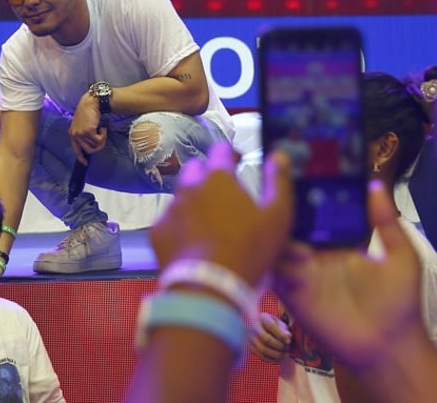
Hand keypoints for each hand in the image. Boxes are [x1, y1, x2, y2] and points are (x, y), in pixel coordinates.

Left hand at [69, 93, 105, 164]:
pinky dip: (103, 135)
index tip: (85, 163)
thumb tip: (92, 145)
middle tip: (103, 139)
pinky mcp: (87, 132)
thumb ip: (84, 134)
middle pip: (88, 150)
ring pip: (95, 146)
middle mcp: (75, 135)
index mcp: (73, 133)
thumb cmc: (89, 112)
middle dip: (98, 147)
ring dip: (101, 139)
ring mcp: (81, 134)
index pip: (76, 149)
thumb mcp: (83, 124)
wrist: (91, 103)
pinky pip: (99, 140)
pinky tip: (102, 128)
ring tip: (102, 130)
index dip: (81, 157)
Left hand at [149, 143, 292, 286]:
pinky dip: (180, 225)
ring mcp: (170, 208)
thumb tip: (278, 155)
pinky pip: (169, 220)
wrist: (209, 286)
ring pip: (181, 195)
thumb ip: (278, 182)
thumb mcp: (277, 216)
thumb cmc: (249, 249)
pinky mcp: (158, 231)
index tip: (238, 160)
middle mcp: (189, 187)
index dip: (230, 152)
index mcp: (218, 178)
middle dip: (208, 174)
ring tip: (208, 221)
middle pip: (196, 169)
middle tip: (222, 193)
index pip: (221, 150)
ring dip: (193, 201)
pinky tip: (192, 241)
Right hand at [249, 312, 291, 363]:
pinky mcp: (251, 348)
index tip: (289, 341)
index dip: (281, 335)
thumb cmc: (274, 326)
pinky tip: (280, 359)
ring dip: (277, 354)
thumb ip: (284, 329)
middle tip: (287, 348)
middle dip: (279, 345)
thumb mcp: (279, 323)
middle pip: (265, 338)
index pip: (270, 326)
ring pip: (263, 349)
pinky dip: (272, 360)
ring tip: (285, 354)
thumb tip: (288, 336)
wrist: (260, 327)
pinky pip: (262, 356)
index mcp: (262, 318)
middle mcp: (253, 327)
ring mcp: (250, 338)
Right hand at [273, 179, 422, 371]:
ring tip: (301, 241)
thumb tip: (375, 185)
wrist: (389, 347)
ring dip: (283, 238)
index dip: (309, 196)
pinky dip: (278, 263)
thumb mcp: (402, 257)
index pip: (317, 213)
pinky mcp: (291, 294)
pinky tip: (295, 259)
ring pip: (279, 246)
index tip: (303, 177)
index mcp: (340, 243)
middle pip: (293, 226)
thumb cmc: (399, 304)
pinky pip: (275, 272)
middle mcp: (317, 255)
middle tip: (287, 200)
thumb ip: (387, 222)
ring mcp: (301, 273)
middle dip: (287, 213)